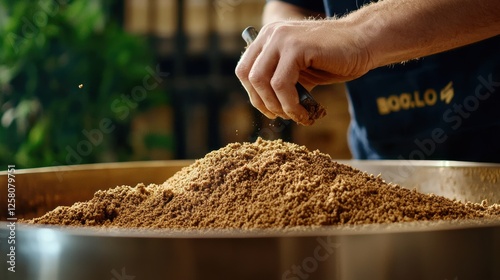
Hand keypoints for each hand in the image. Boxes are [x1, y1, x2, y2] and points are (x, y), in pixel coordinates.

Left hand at [235, 20, 372, 123]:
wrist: (363, 44)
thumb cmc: (333, 60)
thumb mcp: (298, 71)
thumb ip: (279, 80)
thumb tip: (264, 105)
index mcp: (267, 38)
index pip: (244, 70)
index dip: (254, 95)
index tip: (270, 110)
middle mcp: (270, 34)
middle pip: (247, 76)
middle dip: (262, 102)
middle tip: (280, 116)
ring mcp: (282, 38)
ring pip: (261, 81)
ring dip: (277, 106)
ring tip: (296, 115)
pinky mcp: (296, 47)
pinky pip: (281, 84)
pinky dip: (290, 104)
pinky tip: (303, 111)